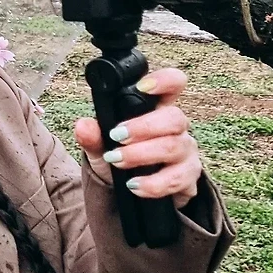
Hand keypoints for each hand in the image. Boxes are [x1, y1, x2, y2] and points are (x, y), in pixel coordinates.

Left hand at [73, 66, 201, 206]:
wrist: (132, 192)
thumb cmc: (120, 157)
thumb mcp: (101, 146)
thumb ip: (92, 135)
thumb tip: (84, 125)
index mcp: (156, 109)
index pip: (173, 84)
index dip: (165, 80)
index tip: (143, 87)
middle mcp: (176, 128)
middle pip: (174, 117)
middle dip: (143, 126)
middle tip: (116, 136)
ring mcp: (186, 152)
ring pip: (175, 147)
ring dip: (141, 154)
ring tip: (116, 160)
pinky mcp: (189, 178)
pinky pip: (178, 179)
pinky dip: (153, 183)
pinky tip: (134, 185)